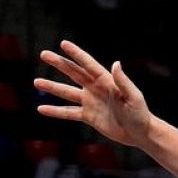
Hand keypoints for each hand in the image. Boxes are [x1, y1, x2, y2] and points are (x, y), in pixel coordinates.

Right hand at [34, 40, 154, 147]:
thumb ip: (123, 81)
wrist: (140, 133)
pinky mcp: (89, 116)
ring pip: (67, 93)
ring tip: (36, 82)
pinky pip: (69, 112)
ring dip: (52, 87)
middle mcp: (97, 89)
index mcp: (107, 82)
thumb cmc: (140, 114)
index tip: (63, 43)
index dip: (77, 54)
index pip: (89, 65)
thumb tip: (116, 63)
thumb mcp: (133, 97)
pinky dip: (55, 111)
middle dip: (59, 63)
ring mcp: (91, 102)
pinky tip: (41, 108)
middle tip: (44, 54)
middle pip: (74, 74)